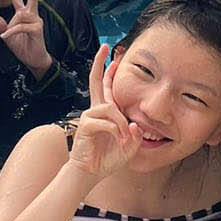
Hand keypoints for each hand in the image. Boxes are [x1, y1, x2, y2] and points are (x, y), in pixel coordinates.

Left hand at [0, 0, 51, 78]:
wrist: (33, 60)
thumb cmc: (23, 47)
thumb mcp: (8, 36)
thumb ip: (2, 26)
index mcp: (24, 16)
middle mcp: (32, 15)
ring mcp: (36, 21)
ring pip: (18, 17)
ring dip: (11, 28)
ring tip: (9, 37)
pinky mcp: (37, 29)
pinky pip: (20, 26)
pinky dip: (11, 32)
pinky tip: (5, 36)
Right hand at [66, 45, 142, 179]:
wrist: (91, 172)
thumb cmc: (108, 159)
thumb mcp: (129, 146)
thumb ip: (134, 135)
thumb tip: (135, 125)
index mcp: (105, 112)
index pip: (106, 87)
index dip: (109, 72)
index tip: (114, 59)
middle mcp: (95, 110)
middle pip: (95, 80)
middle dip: (99, 63)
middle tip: (104, 47)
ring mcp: (89, 116)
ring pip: (110, 108)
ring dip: (122, 122)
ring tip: (126, 137)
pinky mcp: (85, 126)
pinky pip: (106, 122)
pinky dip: (116, 131)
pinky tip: (119, 139)